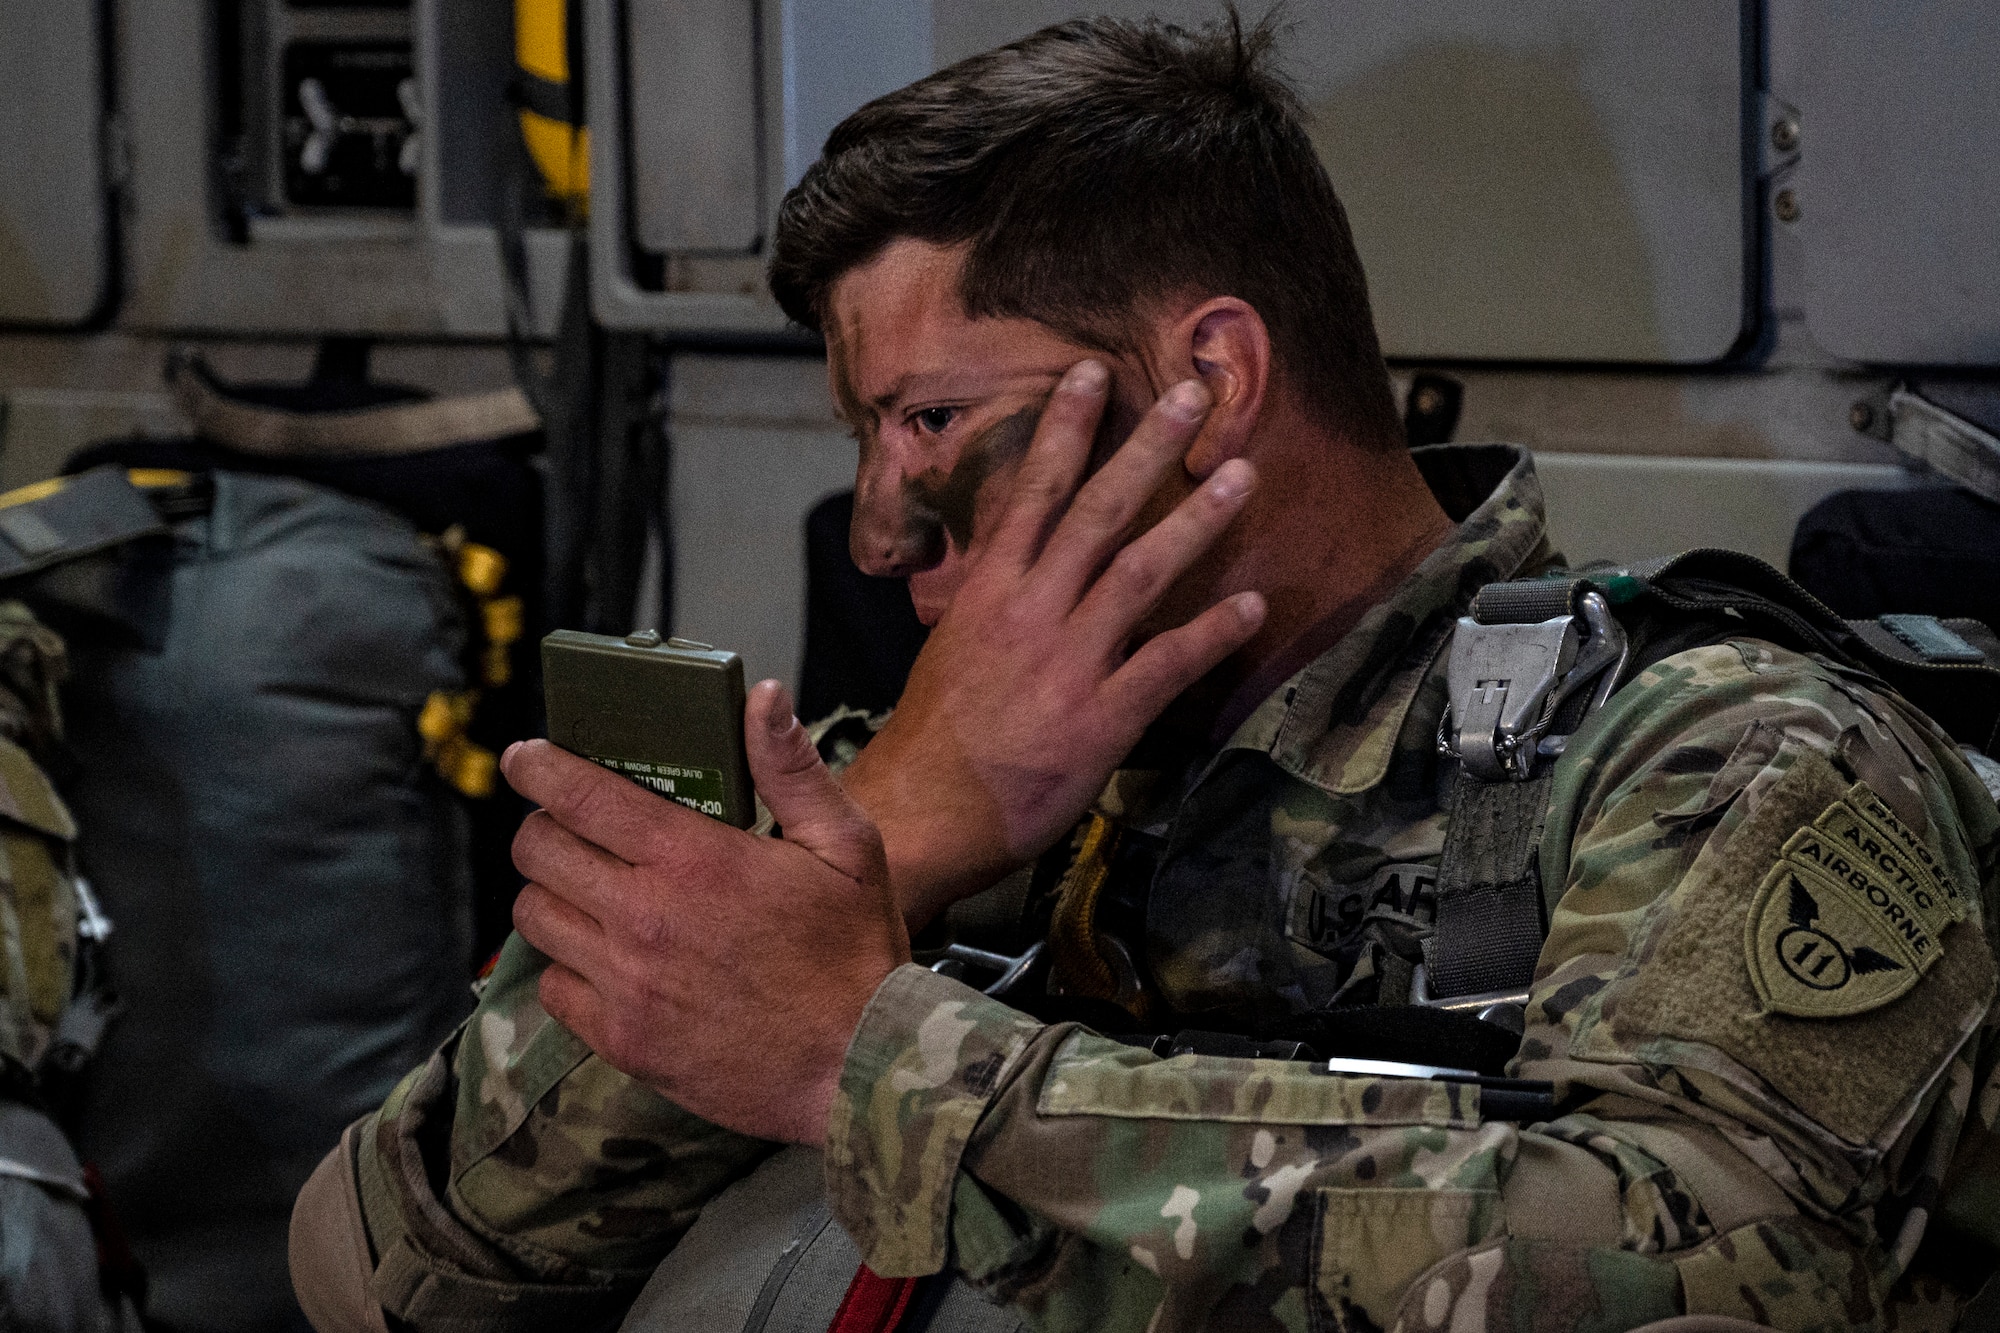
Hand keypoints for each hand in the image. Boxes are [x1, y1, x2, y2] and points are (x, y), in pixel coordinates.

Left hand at [506, 680, 909, 1146]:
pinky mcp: (621, 1040)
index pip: (580, 795)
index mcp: (694, 859)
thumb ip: (791, 769)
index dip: (538, 767)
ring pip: (535, 916)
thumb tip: (763, 696)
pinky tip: (602, 958)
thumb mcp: (846, 846)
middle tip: (569, 828)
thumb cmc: (855, 954)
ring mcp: (626, 983)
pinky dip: (566, 966)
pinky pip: (552, 988)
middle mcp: (644, 916)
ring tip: (585, 890)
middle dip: (544, 827)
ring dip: (552, 893)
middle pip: (539, 851)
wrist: (857, 1069)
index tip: (525, 757)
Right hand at [844, 359, 1264, 926]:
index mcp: (988, 591)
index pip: (1032, 491)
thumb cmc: (933, 739)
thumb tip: (1021, 567)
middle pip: (1097, 512)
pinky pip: (1167, 664)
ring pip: (1141, 572)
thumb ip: (995, 601)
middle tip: (1193, 395)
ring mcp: (1069, 662)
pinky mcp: (1101, 717)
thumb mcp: (952, 647)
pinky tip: (1253, 605)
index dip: (1066, 429)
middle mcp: (1031, 611)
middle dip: (1147, 448)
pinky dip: (1212, 632)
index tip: (1092, 373)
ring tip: (1240, 476)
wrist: (921, 813)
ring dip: (1195, 520)